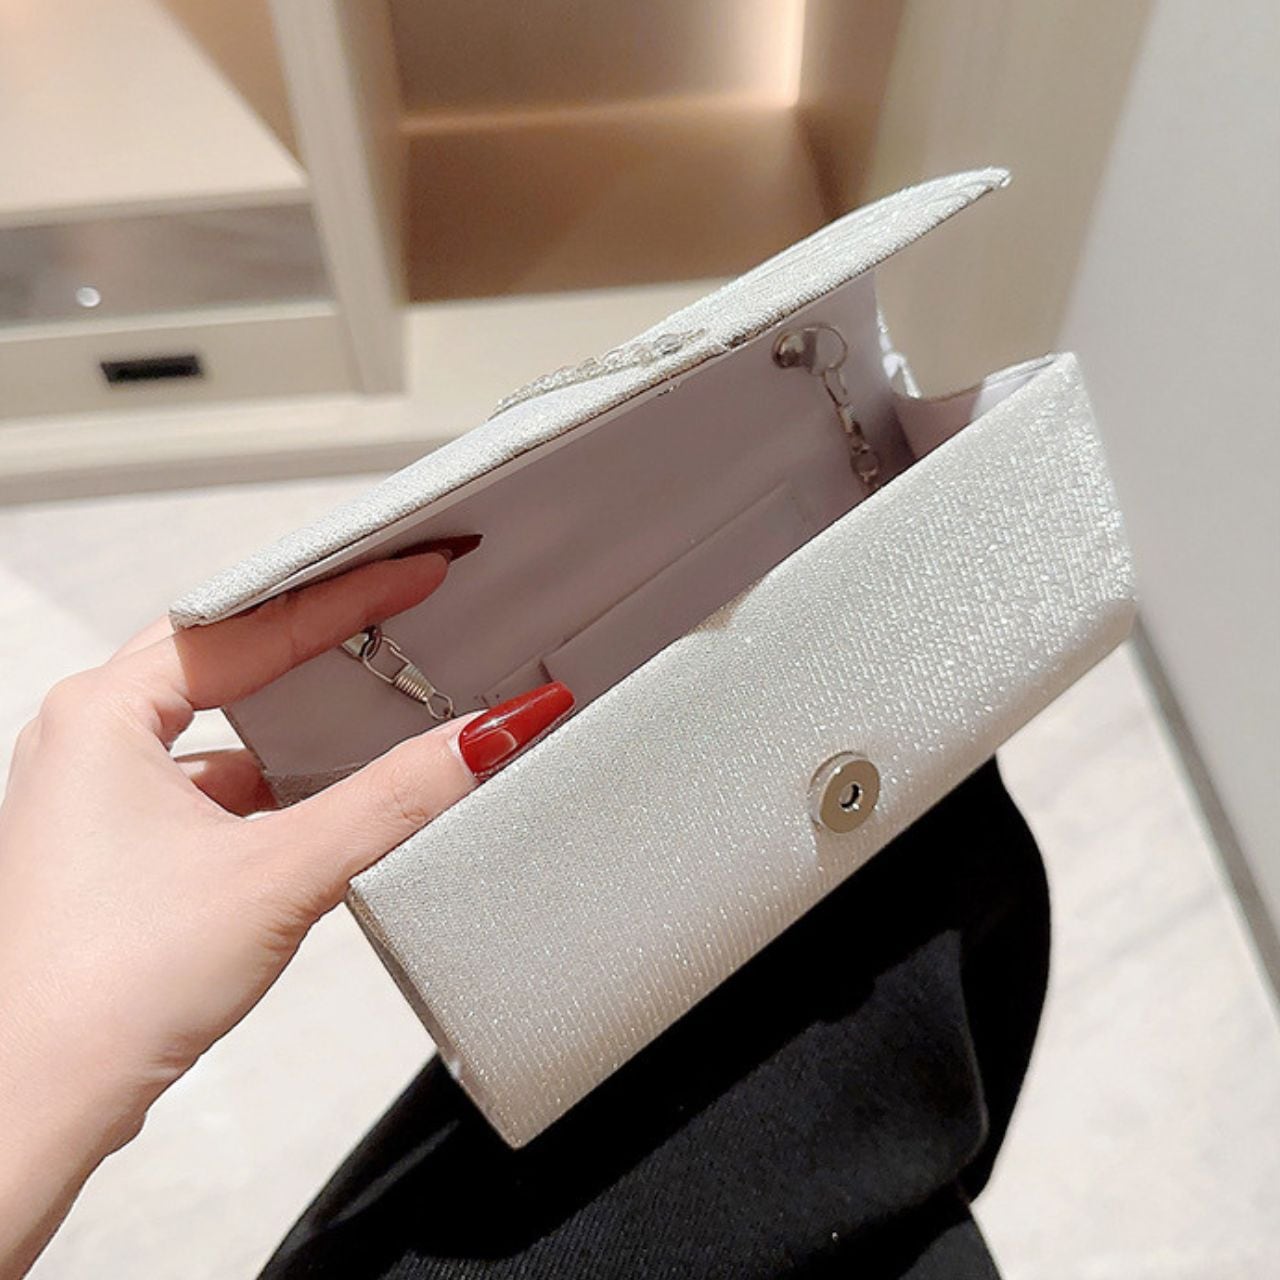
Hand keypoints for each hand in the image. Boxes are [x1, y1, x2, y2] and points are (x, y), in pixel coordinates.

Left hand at [0, 550, 572, 1276]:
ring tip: (382, 692)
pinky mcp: (120, 847)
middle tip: (407, 610)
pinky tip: (326, 801)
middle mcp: (90, 741)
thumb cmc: (102, 992)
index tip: (420, 570)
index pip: (253, 620)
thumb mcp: (281, 872)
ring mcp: (100, 796)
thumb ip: (397, 799)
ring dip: (301, 716)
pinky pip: (213, 780)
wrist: (32, 1110)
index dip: (351, 591)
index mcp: (103, 712)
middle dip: (325, 637)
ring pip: (223, 721)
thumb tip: (488, 735)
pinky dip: (276, 781)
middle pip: (233, 653)